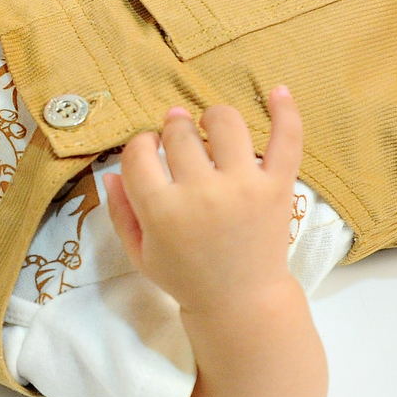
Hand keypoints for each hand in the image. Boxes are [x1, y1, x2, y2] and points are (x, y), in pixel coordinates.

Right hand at [104, 87, 303, 312]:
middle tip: (180, 143)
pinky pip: (287, 139)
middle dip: (174, 130)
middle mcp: (202, 193)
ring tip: (211, 129)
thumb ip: (120, 212)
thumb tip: (110, 172)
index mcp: (162, 210)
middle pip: (179, 132)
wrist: (242, 304)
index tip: (149, 153)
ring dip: (213, 118)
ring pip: (225, 122)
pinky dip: (285, 111)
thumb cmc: (186, 278)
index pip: (139, 151)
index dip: (140, 145)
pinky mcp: (278, 187)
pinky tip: (277, 92)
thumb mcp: (140, 253)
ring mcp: (243, 187)